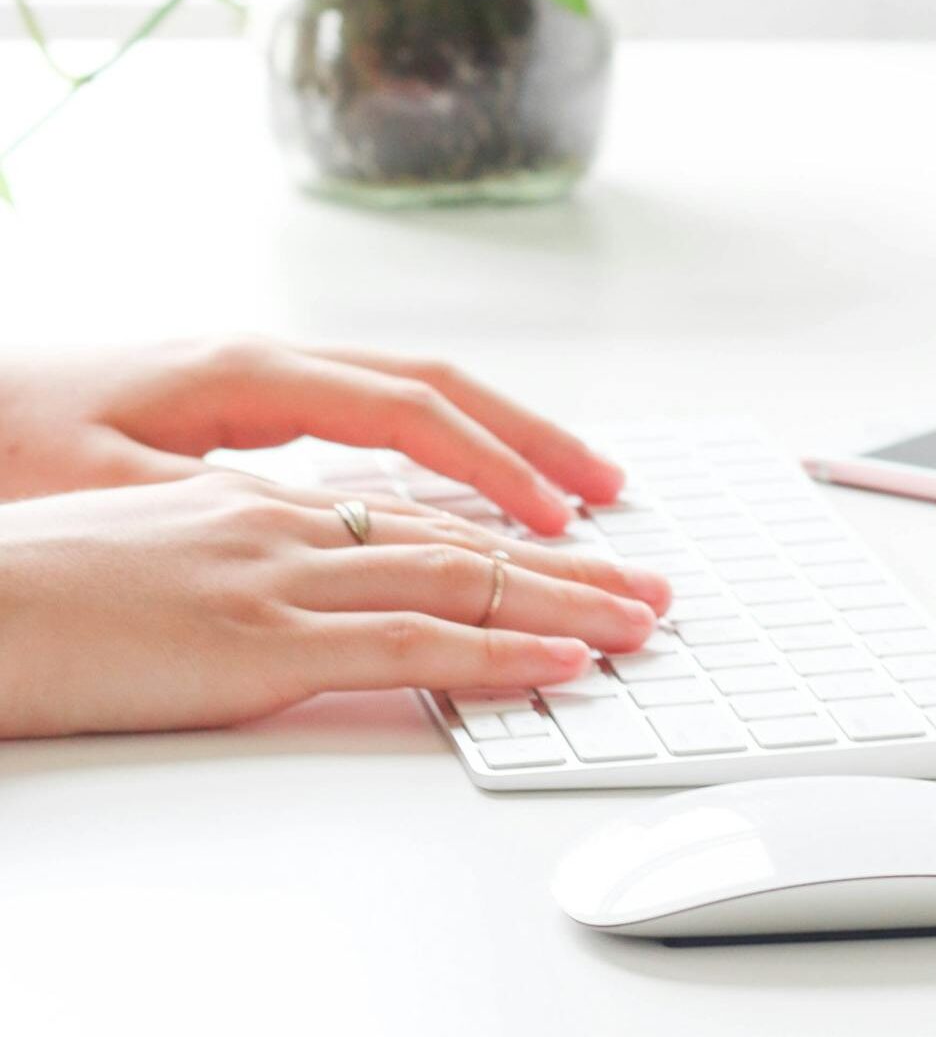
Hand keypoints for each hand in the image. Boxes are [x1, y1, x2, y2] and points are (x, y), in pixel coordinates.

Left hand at [0, 337, 622, 534]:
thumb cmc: (3, 441)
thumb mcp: (94, 485)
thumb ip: (211, 507)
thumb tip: (315, 534)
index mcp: (249, 375)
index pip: (409, 410)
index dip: (493, 464)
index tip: (557, 517)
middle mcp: (275, 363)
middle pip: (440, 385)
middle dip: (533, 436)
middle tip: (609, 490)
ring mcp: (269, 378)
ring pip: (418, 393)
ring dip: (502, 436)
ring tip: (572, 485)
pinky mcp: (255, 404)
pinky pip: (382, 416)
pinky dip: (447, 446)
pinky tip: (470, 485)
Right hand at [0, 472, 670, 737]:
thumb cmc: (37, 584)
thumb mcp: (162, 553)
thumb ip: (247, 560)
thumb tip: (310, 590)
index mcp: (268, 501)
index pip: (421, 513)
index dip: (509, 533)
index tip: (577, 550)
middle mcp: (292, 522)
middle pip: (463, 535)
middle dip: (569, 561)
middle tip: (650, 582)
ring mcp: (283, 574)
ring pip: (459, 576)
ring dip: (564, 599)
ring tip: (640, 620)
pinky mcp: (261, 638)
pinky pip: (409, 639)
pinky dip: (497, 649)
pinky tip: (561, 657)